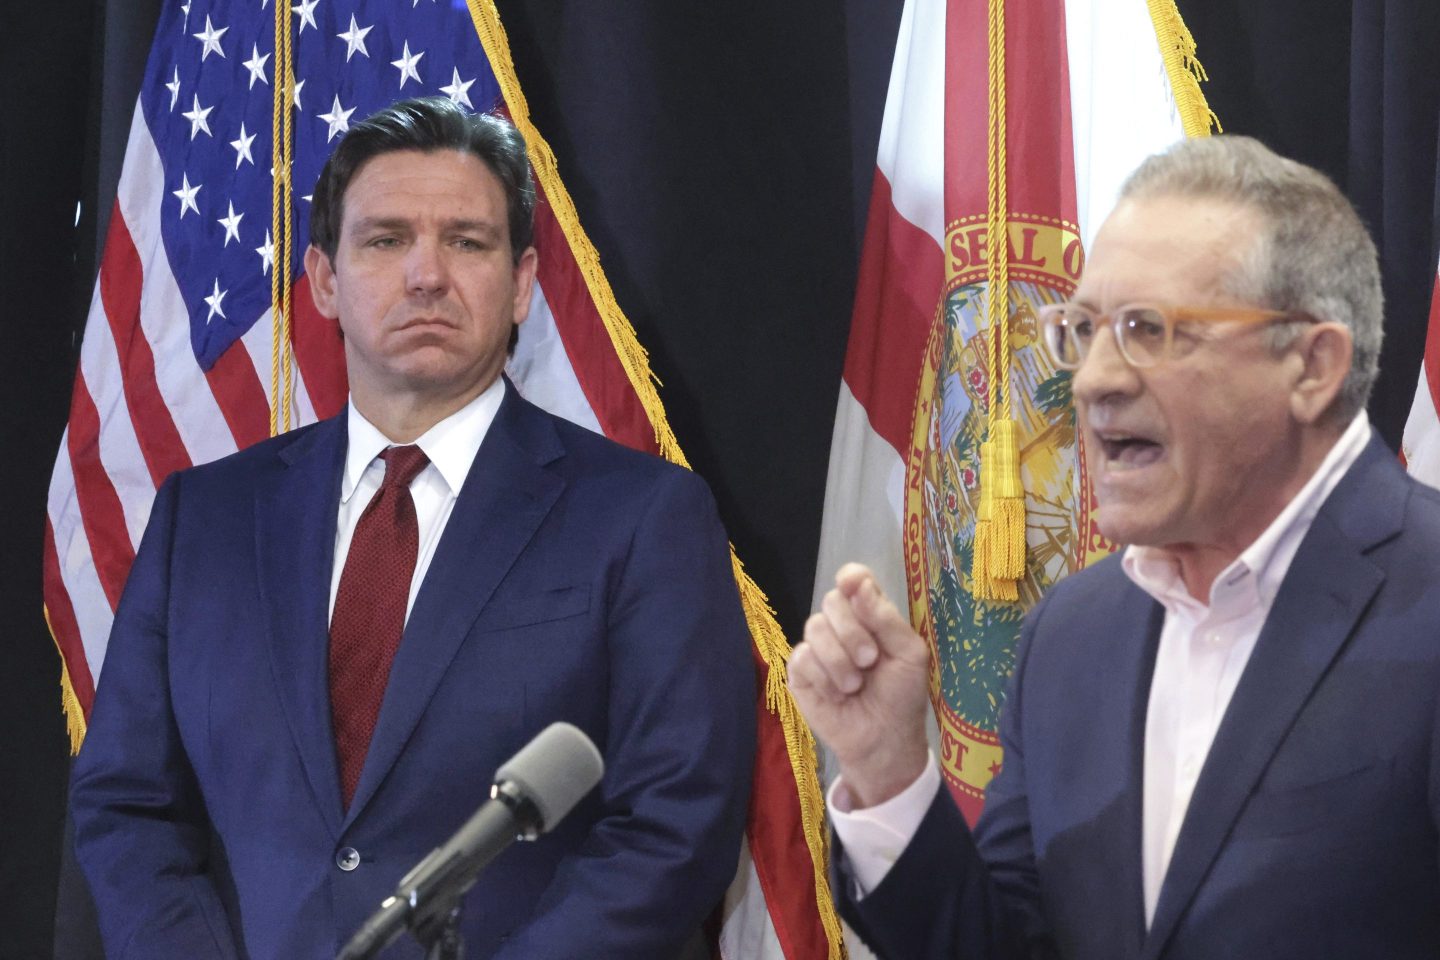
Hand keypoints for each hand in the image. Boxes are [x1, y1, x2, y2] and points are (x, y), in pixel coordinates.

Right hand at [789, 563, 931, 807]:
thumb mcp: (908, 654)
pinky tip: (837, 695)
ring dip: (839, 660)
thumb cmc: (902, 696)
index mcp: (870, 615)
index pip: (853, 580)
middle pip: (832, 601)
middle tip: (870, 660)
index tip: (852, 586)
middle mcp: (842, 625)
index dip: (851, 579)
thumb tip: (858, 583)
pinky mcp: (800, 672)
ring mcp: (818, 647)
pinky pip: (802, 657)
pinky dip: (823, 678)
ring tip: (855, 685)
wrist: (884, 740)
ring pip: (814, 627)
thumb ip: (885, 618)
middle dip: (852, 631)